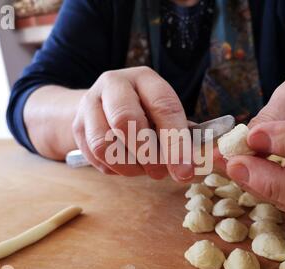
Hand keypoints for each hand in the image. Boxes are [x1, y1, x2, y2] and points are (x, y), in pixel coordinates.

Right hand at [72, 66, 193, 181]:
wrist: (101, 106)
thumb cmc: (143, 112)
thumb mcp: (163, 113)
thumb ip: (184, 134)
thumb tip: (206, 161)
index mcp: (145, 78)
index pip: (163, 106)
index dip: (176, 142)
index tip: (185, 171)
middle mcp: (115, 84)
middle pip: (127, 121)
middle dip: (148, 155)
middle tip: (160, 173)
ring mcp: (90, 104)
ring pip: (105, 144)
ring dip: (129, 166)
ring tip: (142, 170)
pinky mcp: (77, 126)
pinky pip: (95, 157)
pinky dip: (114, 170)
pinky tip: (126, 166)